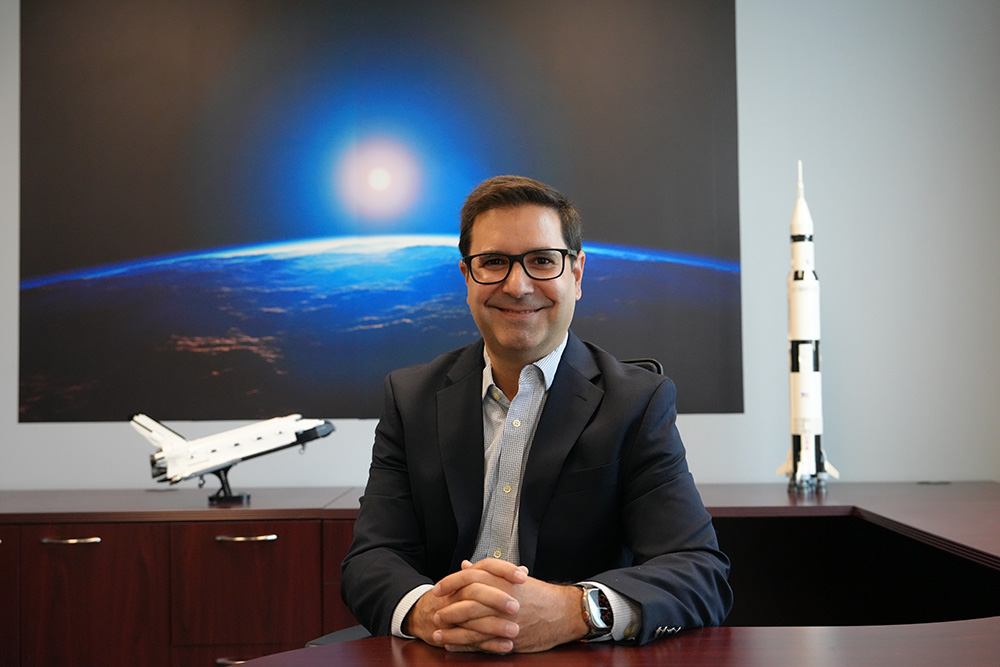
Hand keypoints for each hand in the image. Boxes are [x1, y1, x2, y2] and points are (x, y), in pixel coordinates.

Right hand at [404, 559, 525, 652]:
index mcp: (467, 577)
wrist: (423, 613)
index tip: (523, 577)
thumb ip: (499, 577)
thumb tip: (524, 570)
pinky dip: (489, 644)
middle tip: (516, 606)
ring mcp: (452, 612)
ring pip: (472, 617)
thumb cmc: (456, 596)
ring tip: (515, 630)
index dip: (504, 569)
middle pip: (475, 590)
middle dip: (497, 598)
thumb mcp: (474, 582)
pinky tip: (506, 646)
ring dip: (495, 625)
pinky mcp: (452, 633)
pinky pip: (470, 639)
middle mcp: (458, 592)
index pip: (485, 566)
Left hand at [431, 559, 589, 652]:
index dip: (451, 583)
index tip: (438, 589)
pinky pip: (482, 644)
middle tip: (435, 614)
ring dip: (452, 632)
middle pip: (468, 603)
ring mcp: (506, 620)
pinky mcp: (509, 638)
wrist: (563, 612)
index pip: (470, 578)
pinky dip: (464, 646)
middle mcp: (502, 599)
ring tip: (437, 635)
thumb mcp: (513, 578)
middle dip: (448, 610)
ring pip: (473, 626)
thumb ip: (488, 572)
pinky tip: (451, 646)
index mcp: (503, 580)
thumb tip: (465, 566)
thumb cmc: (538, 594)